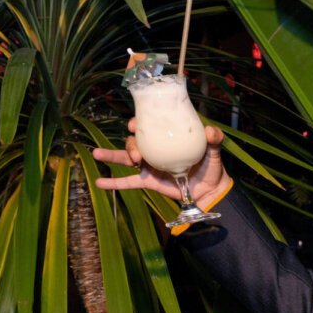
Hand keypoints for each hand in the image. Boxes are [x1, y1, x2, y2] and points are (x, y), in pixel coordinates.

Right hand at [93, 118, 229, 205]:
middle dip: (129, 144)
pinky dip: (113, 183)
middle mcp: (154, 148)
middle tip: (136, 153)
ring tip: (98, 154)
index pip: (147, 124)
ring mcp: (149, 165)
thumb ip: (214, 139)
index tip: (133, 124)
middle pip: (134, 140)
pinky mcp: (148, 181)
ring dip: (111, 155)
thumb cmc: (211, 166)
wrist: (210, 190)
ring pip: (125, 157)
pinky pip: (127, 182)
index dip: (137, 121)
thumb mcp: (214, 150)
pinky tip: (99, 183)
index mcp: (166, 137)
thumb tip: (210, 131)